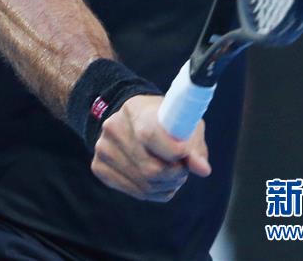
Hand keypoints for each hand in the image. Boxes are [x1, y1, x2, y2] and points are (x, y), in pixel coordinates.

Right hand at [90, 94, 210, 201]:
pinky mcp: (99, 167)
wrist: (129, 116)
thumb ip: (193, 144)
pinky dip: (153, 192)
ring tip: (172, 173)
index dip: (173, 151)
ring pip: (144, 185)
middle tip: (183, 168)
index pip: (150, 136)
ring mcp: (103, 149)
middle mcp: (114, 128)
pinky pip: (134, 192)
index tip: (185, 154)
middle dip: (175, 174)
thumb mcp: (181, 120)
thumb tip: (203, 170)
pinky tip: (157, 180)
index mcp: (135, 110)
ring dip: (166, 185)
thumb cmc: (161, 118)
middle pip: (150, 169)